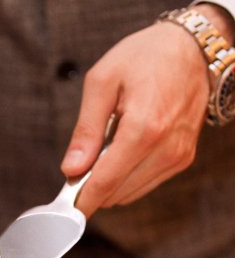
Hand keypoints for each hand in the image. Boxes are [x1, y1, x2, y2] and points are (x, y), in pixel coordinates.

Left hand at [60, 5, 230, 216]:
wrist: (193, 47)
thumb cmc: (145, 57)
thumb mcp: (102, 83)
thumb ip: (85, 130)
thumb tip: (71, 169)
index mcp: (144, 128)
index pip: (105, 182)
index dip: (81, 200)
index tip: (63, 210)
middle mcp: (166, 148)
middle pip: (116, 193)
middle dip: (91, 187)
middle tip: (78, 166)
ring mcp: (177, 156)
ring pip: (129, 194)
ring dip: (109, 183)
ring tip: (102, 151)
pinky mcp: (182, 159)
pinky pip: (144, 184)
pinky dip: (126, 178)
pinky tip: (121, 152)